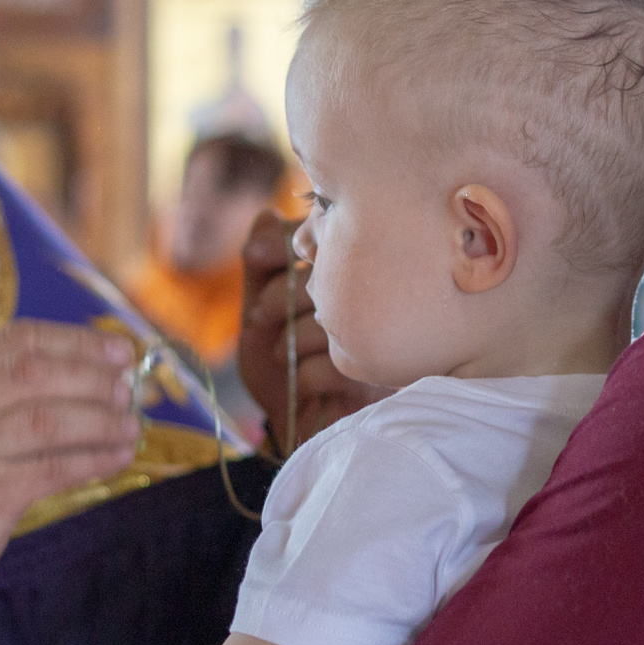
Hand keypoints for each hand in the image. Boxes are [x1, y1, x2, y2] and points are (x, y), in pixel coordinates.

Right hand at [0, 321, 140, 606]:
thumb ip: (0, 388)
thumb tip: (93, 371)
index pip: (17, 340)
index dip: (77, 341)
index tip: (119, 350)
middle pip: (36, 373)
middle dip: (93, 376)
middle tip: (130, 386)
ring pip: (48, 419)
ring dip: (101, 419)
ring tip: (132, 423)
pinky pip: (52, 470)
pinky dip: (94, 459)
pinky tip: (119, 456)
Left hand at [237, 210, 383, 453]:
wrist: (297, 428)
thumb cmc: (283, 367)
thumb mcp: (260, 312)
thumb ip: (261, 263)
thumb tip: (265, 216)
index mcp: (349, 270)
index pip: (318, 234)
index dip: (281, 244)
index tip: (257, 262)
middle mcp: (376, 295)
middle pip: (324, 273)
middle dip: (276, 297)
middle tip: (262, 320)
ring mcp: (385, 335)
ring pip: (328, 317)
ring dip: (291, 342)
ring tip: (287, 358)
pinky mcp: (386, 376)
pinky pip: (334, 361)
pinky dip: (306, 376)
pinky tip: (309, 386)